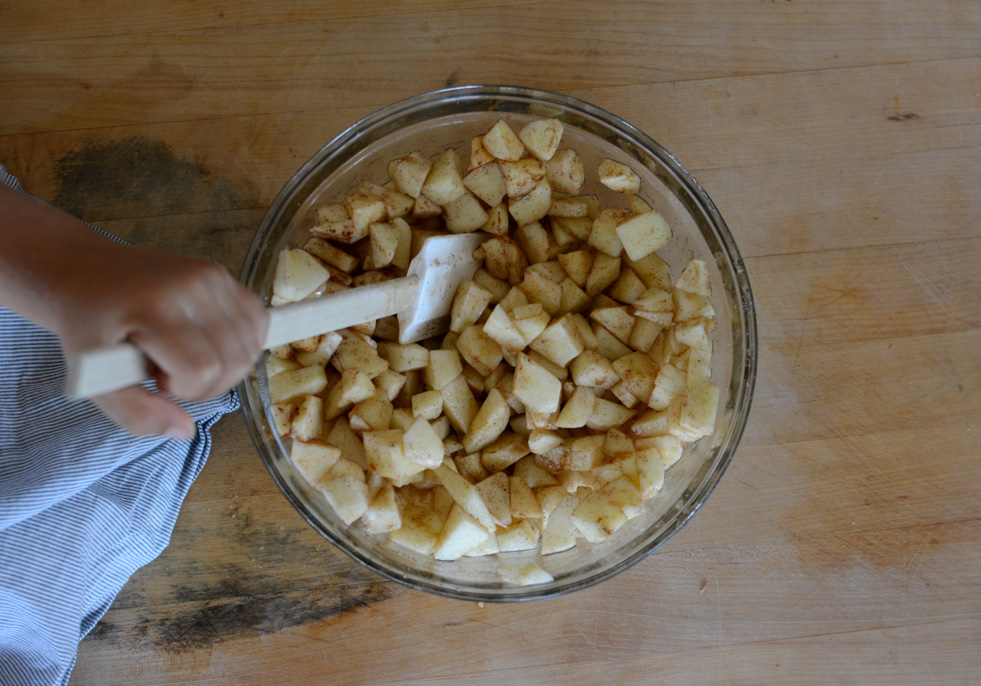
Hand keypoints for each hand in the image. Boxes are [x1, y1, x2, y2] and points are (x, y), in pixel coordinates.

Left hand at [0, 184, 268, 437]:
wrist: (85, 271)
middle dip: (208, 385)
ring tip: (188, 357)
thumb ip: (136, 414)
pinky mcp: (223, 274)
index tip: (157, 379)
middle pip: (234, 361)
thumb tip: (186, 431)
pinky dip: (243, 345)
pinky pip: (258, 321)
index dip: (187, 389)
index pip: (203, 368)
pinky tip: (210, 345)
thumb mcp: (94, 379)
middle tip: (171, 374)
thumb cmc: (87, 326)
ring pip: (251, 346)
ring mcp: (212, 275)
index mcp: (154, 306)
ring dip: (226, 367)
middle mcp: (191, 284)